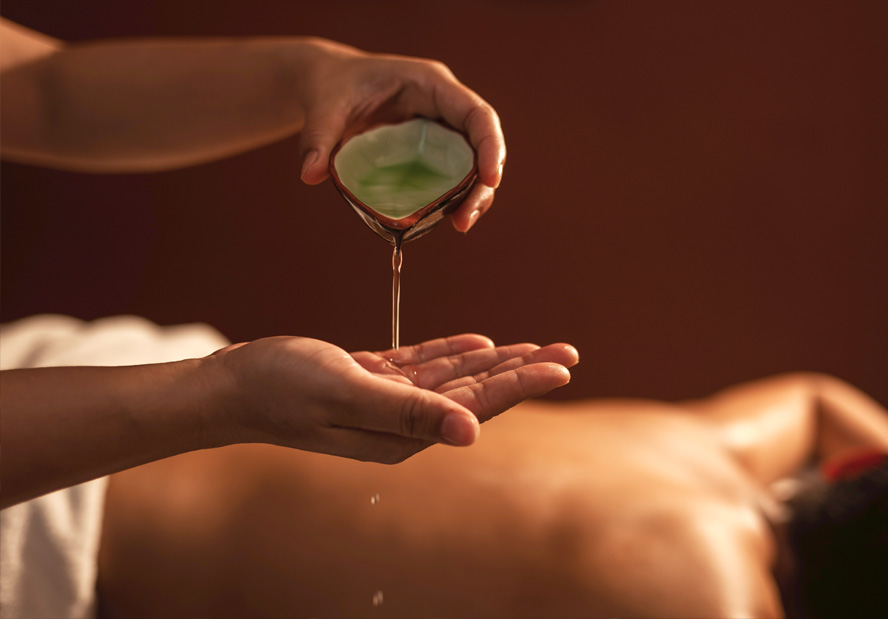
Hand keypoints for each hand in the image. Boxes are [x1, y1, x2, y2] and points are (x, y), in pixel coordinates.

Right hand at [213, 334, 576, 462]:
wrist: (231, 385)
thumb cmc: (281, 386)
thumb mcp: (347, 392)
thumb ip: (408, 412)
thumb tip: (471, 434)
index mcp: (401, 434)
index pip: (476, 406)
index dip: (522, 382)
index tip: (562, 365)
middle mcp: (401, 424)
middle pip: (476, 393)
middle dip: (523, 371)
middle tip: (568, 352)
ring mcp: (386, 403)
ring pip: (454, 378)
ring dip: (496, 361)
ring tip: (536, 347)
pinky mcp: (371, 382)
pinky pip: (423, 367)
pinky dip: (452, 354)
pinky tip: (479, 345)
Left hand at [294, 39, 504, 232]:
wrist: (328, 86)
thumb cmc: (332, 87)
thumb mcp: (324, 107)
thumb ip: (318, 138)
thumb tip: (309, 175)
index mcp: (431, 84)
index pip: (476, 113)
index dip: (490, 145)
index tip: (490, 179)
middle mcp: (445, 105)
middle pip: (482, 144)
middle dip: (483, 183)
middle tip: (464, 221)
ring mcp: (442, 127)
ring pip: (474, 163)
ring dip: (474, 195)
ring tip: (460, 225)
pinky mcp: (433, 148)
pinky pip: (456, 173)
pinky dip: (457, 196)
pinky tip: (447, 218)